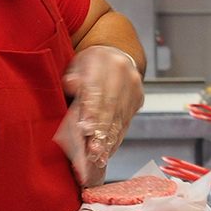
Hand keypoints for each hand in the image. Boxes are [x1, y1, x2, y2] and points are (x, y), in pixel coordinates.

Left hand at [62, 45, 142, 169]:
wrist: (115, 53)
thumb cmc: (90, 64)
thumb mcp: (76, 64)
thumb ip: (73, 76)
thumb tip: (72, 85)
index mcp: (104, 60)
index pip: (97, 89)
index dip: (92, 110)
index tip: (85, 128)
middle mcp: (124, 73)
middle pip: (111, 106)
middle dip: (101, 130)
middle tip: (92, 150)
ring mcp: (134, 86)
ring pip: (120, 116)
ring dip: (109, 139)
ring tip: (99, 156)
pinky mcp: (138, 99)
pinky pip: (126, 122)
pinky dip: (116, 138)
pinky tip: (108, 151)